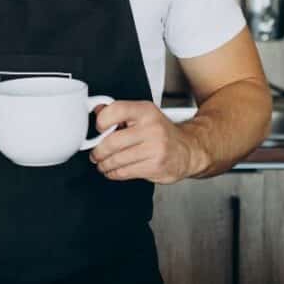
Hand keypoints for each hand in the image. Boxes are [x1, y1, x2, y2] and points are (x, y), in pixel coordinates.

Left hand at [88, 100, 208, 183]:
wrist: (188, 149)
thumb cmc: (162, 132)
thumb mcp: (144, 114)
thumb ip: (120, 112)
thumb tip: (98, 110)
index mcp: (146, 111)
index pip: (116, 110)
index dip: (101, 121)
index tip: (98, 129)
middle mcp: (151, 128)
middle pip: (112, 141)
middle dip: (98, 151)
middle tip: (95, 154)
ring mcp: (155, 149)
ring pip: (117, 160)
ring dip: (104, 164)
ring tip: (102, 163)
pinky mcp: (155, 167)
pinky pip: (126, 172)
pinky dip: (114, 173)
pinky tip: (112, 171)